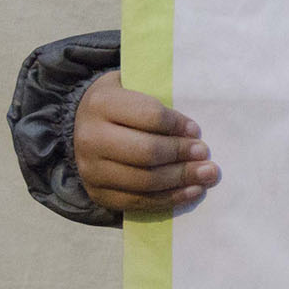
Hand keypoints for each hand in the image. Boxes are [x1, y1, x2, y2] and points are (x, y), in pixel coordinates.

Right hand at [74, 71, 217, 212]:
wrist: (82, 123)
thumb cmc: (120, 102)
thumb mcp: (133, 86)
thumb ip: (160, 98)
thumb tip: (194, 131)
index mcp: (102, 104)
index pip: (149, 116)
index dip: (177, 125)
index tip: (196, 131)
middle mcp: (90, 138)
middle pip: (146, 153)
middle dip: (181, 155)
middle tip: (204, 154)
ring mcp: (90, 170)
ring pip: (144, 182)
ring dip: (181, 180)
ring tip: (206, 175)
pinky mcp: (97, 194)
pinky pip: (138, 202)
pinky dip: (169, 199)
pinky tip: (192, 192)